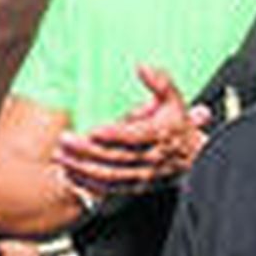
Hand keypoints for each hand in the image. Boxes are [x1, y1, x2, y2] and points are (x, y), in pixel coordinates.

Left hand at [55, 66, 208, 201]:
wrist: (195, 159)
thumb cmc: (179, 126)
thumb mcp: (174, 99)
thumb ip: (159, 82)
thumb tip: (142, 66)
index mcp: (157, 136)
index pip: (133, 137)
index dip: (113, 135)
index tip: (93, 130)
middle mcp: (148, 159)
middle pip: (114, 157)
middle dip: (87, 151)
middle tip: (64, 140)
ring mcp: (140, 176)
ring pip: (108, 176)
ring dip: (82, 169)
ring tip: (61, 158)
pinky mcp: (133, 186)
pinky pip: (108, 189)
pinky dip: (88, 184)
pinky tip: (70, 175)